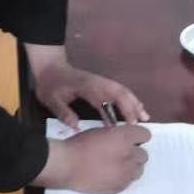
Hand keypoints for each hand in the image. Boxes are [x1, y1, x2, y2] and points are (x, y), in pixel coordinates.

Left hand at [25, 44, 148, 127]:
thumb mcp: (50, 99)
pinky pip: (117, 90)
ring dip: (133, 102)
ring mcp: (99, 81)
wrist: (48, 66)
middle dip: (132, 106)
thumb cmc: (49, 83)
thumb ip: (62, 111)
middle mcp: (97, 82)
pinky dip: (128, 99)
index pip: (108, 96)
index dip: (120, 108)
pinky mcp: (99, 83)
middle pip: (120, 92)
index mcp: (87, 86)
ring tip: (145, 116)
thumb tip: (76, 126)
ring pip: (121, 90)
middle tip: (141, 122)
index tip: (128, 123)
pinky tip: (134, 108)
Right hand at [34, 125, 151, 193]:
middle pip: (144, 155)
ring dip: (131, 167)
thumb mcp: (99, 132)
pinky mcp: (120, 187)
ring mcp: (126, 173)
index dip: (137, 137)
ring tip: (116, 166)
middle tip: (119, 154)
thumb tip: (125, 140)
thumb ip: (116, 135)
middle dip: (133, 153)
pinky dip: (122, 178)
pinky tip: (109, 175)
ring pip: (139, 170)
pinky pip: (128, 181)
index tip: (129, 139)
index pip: (145, 135)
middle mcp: (130, 155)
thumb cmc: (79, 144)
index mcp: (124, 137)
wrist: (66, 165)